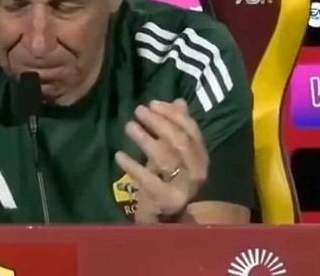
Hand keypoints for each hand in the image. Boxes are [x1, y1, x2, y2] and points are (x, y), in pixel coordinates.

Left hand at [114, 99, 208, 223]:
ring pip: (165, 158)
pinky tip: (119, 155)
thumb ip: (176, 128)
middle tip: (138, 111)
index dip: (173, 115)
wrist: (166, 218)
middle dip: (159, 123)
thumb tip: (178, 101)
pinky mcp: (167, 200)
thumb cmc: (168, 180)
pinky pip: (150, 180)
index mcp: (200, 157)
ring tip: (129, 126)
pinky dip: (133, 166)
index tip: (152, 103)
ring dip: (145, 139)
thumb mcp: (172, 153)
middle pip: (179, 142)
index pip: (192, 131)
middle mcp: (196, 171)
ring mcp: (183, 187)